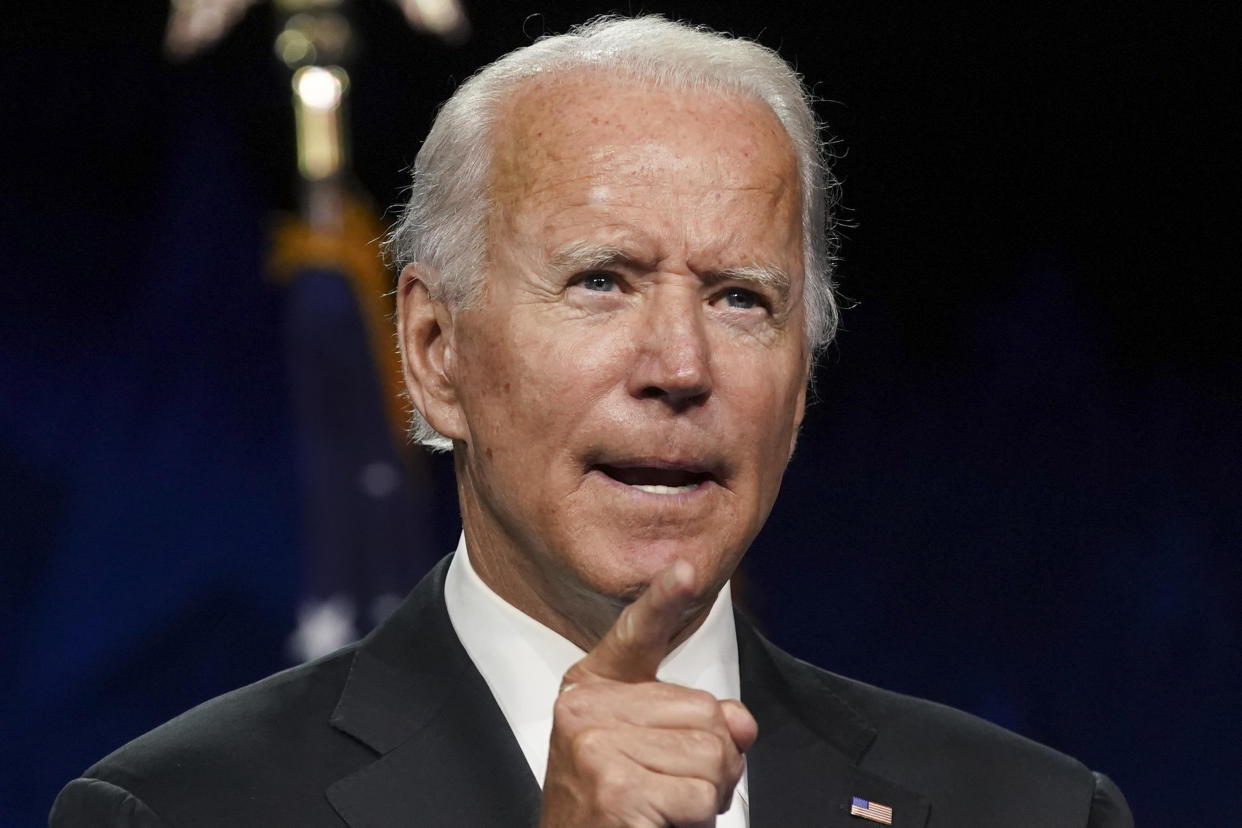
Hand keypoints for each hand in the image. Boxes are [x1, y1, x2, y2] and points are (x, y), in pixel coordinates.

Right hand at [539, 560, 757, 827]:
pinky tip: (658, 826)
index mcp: (591, 689)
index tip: (686, 568)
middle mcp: (584, 710)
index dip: (663, 601)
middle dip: (712, 763)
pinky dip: (696, 823)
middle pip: (706, 712)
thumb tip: (739, 721)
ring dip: (706, 798)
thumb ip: (694, 723)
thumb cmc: (612, 813)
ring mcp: (594, 747)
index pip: (635, 634)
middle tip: (672, 791)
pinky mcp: (614, 789)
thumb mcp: (652, 755)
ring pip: (712, 757)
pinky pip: (700, 797)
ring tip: (663, 811)